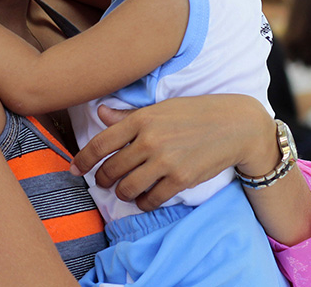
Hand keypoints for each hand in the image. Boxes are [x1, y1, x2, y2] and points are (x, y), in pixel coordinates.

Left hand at [70, 95, 274, 211]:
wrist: (236, 125)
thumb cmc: (197, 113)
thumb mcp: (162, 107)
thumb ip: (129, 115)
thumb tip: (100, 113)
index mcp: (142, 118)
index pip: (100, 143)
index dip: (83, 160)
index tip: (74, 169)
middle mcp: (149, 140)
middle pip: (111, 170)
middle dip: (102, 180)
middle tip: (104, 182)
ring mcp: (165, 161)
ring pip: (127, 189)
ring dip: (122, 193)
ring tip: (126, 190)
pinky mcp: (180, 179)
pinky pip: (150, 200)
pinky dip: (144, 203)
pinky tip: (146, 198)